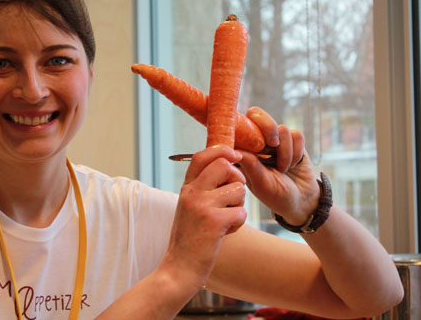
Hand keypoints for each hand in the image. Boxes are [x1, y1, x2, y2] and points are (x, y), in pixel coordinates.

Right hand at [161, 146, 246, 288]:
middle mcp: (193, 193)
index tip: (234, 155)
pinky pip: (241, 212)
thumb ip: (202, 188)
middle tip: (233, 196)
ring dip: (239, 205)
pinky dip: (238, 223)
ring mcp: (202, 206)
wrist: (179, 269)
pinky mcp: (214, 222)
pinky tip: (226, 232)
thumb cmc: (189, 239)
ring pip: (238, 189)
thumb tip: (225, 167)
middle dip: (237, 179)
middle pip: (225, 166)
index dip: (222, 150)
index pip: (202, 156)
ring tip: (226, 218)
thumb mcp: (188, 207)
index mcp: (187, 188)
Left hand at [237, 106, 320, 225]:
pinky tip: (293, 164)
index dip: (238, 122)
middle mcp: (257, 141)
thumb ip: (249, 164)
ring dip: (285, 151)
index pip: (236, 125)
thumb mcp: (259, 183)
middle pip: (256, 114)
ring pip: (281, 128)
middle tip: (272, 144)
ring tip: (283, 168)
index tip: (248, 135)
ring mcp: (275, 140)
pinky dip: (296, 151)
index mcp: (244, 149)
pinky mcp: (293, 140)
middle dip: (267, 127)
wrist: (301, 201)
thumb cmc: (275, 195)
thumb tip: (236, 149)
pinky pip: (296, 134)